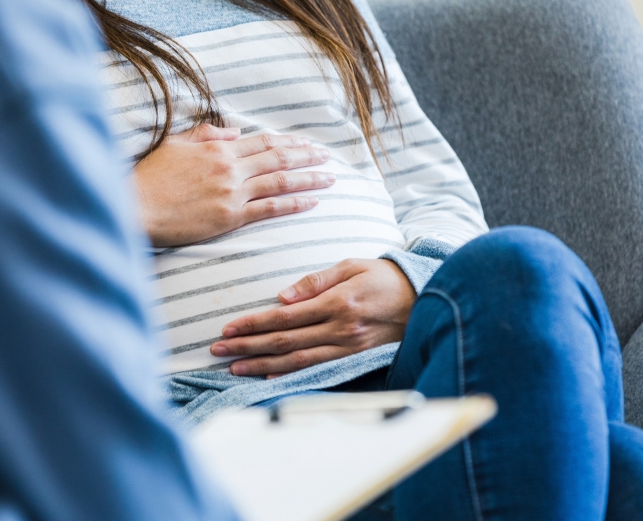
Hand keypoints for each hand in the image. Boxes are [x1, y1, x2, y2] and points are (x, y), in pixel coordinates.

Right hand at [131, 124, 333, 246]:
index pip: (262, 141)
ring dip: (309, 179)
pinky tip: (311, 202)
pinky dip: (293, 204)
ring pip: (280, 182)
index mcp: (217, 148)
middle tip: (327, 156)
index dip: (288, 142)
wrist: (137, 207)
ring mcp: (232, 192)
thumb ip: (206, 134)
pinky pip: (269, 209)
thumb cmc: (150, 177)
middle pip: (278, 158)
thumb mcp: (175, 144)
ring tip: (330, 178)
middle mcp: (230, 167)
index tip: (306, 143)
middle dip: (307, 156)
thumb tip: (234, 131)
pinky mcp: (230, 217)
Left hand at [210, 259, 415, 377]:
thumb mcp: (351, 266)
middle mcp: (339, 330)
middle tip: (218, 350)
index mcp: (336, 303)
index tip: (228, 328)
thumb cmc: (384, 277)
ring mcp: (347, 349)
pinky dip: (290, 375)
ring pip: (296, 360)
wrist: (424, 298)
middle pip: (283, 341)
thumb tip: (282, 297)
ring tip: (234, 368)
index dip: (252, 323)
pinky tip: (267, 376)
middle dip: (247, 347)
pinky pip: (316, 369)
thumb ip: (315, 281)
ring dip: (261, 365)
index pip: (284, 317)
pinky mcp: (354, 359)